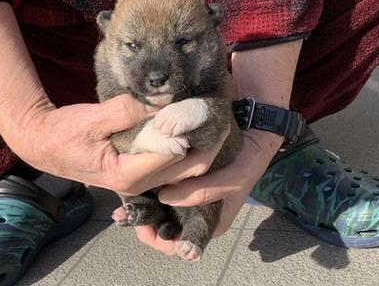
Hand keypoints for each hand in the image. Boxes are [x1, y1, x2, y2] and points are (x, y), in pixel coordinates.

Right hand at [14, 94, 194, 193]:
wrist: (44, 144)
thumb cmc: (64, 132)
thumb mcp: (94, 118)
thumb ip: (128, 110)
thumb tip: (163, 100)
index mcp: (128, 174)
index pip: (175, 153)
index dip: (190, 129)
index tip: (201, 104)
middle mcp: (138, 184)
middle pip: (187, 167)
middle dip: (203, 141)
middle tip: (212, 111)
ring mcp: (139, 183)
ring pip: (183, 169)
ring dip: (196, 145)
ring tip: (201, 115)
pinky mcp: (138, 175)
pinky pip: (170, 165)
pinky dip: (182, 148)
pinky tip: (184, 127)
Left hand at [134, 129, 282, 254]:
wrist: (253, 134)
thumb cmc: (246, 162)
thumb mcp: (231, 180)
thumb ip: (202, 192)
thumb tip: (165, 197)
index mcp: (208, 224)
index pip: (177, 245)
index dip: (158, 239)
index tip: (142, 226)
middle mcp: (194, 213)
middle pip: (163, 226)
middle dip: (144, 220)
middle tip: (125, 211)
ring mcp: (186, 195)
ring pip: (158, 207)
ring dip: (142, 203)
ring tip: (126, 197)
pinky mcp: (180, 178)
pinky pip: (159, 186)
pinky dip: (147, 185)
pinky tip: (135, 180)